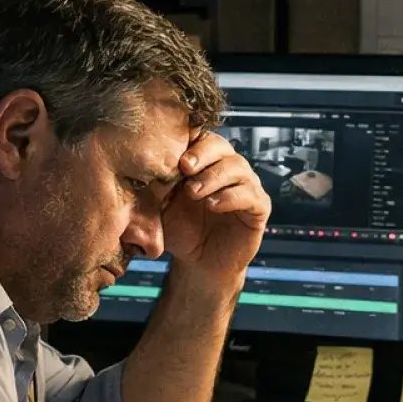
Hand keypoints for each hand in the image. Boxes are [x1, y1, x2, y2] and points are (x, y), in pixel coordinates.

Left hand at [163, 132, 269, 285]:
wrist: (199, 264)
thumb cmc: (181, 232)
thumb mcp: (161, 206)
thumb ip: (157, 185)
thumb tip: (144, 162)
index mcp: (203, 163)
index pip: (200, 137)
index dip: (189, 140)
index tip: (174, 154)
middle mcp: (227, 169)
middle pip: (221, 146)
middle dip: (202, 153)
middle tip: (185, 167)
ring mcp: (245, 186)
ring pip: (237, 167)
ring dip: (214, 176)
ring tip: (194, 192)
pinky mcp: (258, 207)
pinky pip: (251, 194)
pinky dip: (231, 197)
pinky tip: (213, 205)